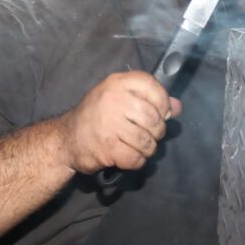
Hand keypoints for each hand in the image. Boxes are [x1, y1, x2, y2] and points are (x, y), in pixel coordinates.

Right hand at [58, 71, 181, 173]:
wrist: (67, 139)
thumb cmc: (97, 116)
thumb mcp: (120, 99)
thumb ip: (150, 100)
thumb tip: (177, 107)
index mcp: (116, 83)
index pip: (151, 84)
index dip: (162, 101)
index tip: (161, 113)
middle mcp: (112, 99)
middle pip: (153, 117)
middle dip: (157, 131)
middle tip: (149, 134)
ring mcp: (108, 123)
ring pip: (147, 140)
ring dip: (148, 148)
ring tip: (138, 147)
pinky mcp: (106, 147)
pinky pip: (136, 158)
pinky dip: (137, 161)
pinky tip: (129, 156)